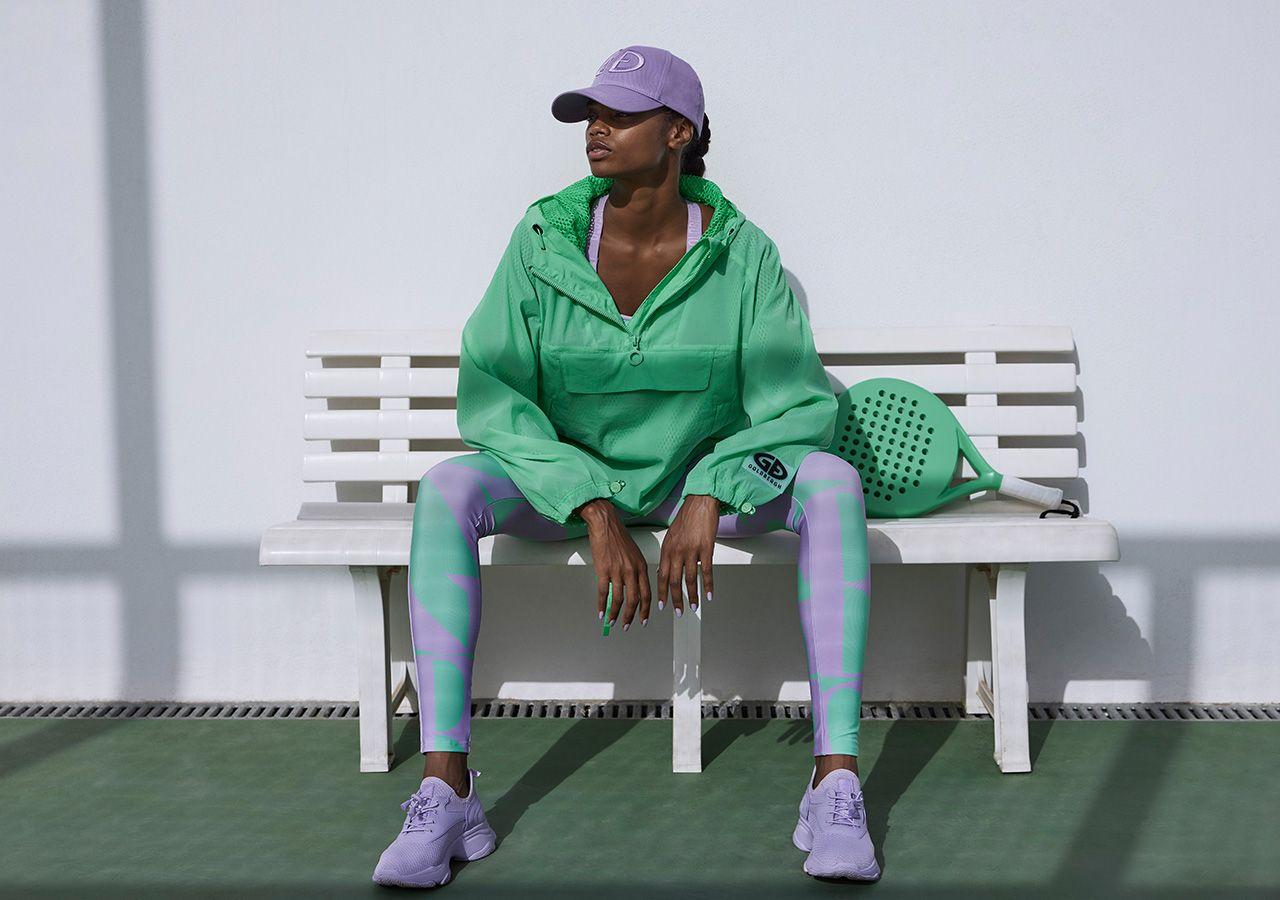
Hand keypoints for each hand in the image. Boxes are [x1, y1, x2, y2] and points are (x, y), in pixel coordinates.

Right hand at [577, 498, 651, 632]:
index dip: (645, 609)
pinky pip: (603, 593)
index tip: (643, 619)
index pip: (646, 593)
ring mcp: (618, 571)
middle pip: (634, 600)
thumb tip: (632, 586)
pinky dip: (602, 605)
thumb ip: (635, 569)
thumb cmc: (618, 535)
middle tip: (627, 625)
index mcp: (641, 566)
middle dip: (631, 616)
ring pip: (619, 599)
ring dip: (616, 614)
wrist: (605, 523)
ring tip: (613, 622)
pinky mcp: (603, 570)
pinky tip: (601, 613)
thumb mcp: (633, 553)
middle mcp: (632, 570)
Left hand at [657, 494, 717, 615]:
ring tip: (693, 607)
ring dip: (691, 596)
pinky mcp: (706, 548)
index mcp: (667, 549)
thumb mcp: (672, 536)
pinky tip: (709, 594)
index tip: (662, 605)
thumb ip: (670, 553)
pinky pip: (706, 571)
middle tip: (678, 613)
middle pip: (673, 581)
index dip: (662, 593)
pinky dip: (708, 585)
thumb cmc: (687, 518)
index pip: (661, 575)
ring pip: (689, 579)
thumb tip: (668, 569)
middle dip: (675, 600)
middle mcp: (676, 551)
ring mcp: (691, 550)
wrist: (700, 502)